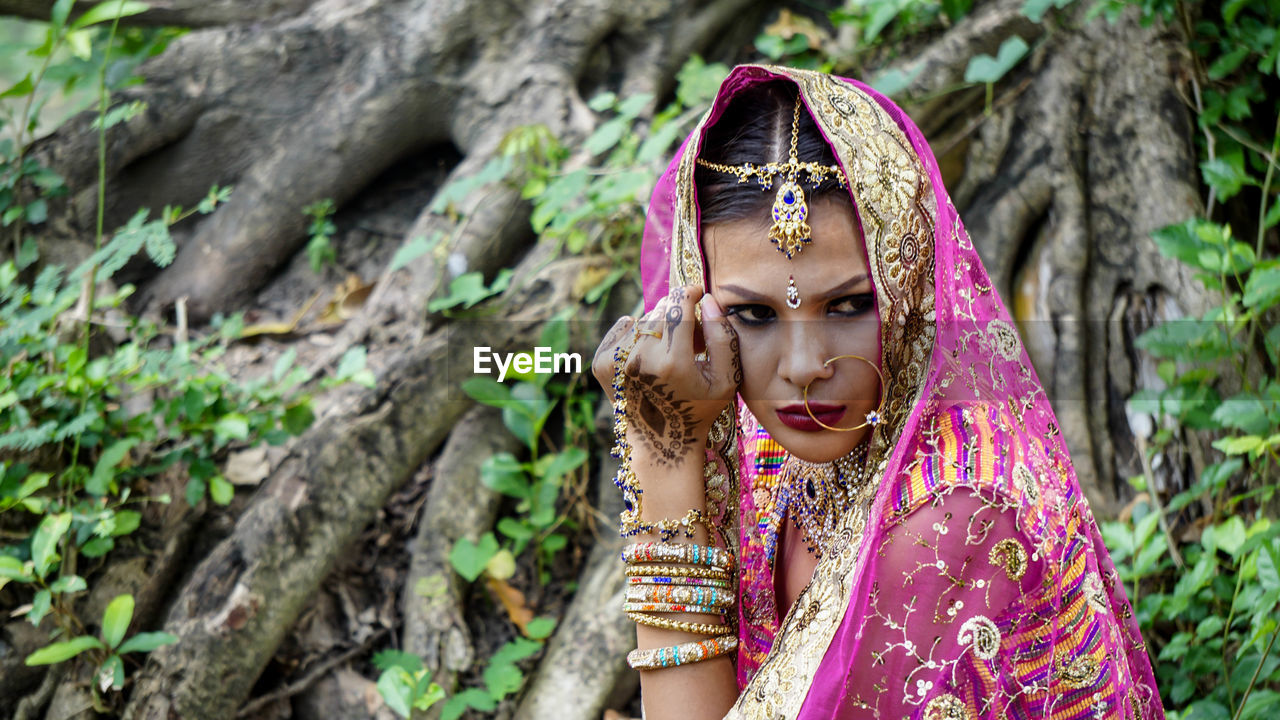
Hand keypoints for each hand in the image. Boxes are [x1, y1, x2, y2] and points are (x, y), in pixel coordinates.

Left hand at [591, 285, 740, 467]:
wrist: (659, 441)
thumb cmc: (699, 408)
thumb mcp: (726, 379)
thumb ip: (723, 336)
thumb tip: (708, 301)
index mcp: (672, 363)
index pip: (678, 306)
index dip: (690, 292)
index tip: (698, 292)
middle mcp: (640, 359)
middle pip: (661, 311)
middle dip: (678, 315)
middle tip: (691, 338)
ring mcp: (616, 362)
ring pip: (643, 319)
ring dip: (659, 326)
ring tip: (671, 352)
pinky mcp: (601, 363)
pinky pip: (623, 327)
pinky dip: (636, 333)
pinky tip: (647, 355)